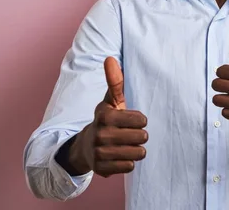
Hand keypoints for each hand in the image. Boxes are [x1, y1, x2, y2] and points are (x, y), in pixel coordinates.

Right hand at [65, 57, 148, 176]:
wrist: (87, 146)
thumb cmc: (107, 119)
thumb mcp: (111, 100)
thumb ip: (115, 81)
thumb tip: (110, 59)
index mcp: (104, 115)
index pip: (141, 120)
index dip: (141, 120)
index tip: (133, 120)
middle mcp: (100, 134)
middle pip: (142, 137)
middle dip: (140, 135)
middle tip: (131, 134)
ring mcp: (100, 153)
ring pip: (138, 153)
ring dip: (137, 150)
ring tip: (127, 145)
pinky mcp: (102, 169)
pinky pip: (129, 166)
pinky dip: (128, 162)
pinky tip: (120, 156)